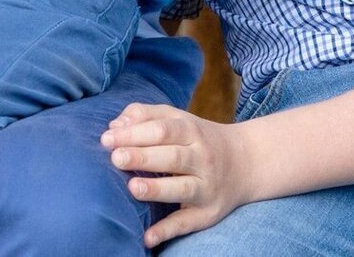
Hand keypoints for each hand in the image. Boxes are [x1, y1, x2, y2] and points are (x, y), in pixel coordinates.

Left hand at [101, 103, 244, 245]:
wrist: (246, 162)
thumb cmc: (199, 139)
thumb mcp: (178, 118)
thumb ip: (146, 116)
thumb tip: (115, 126)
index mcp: (192, 131)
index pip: (163, 130)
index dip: (134, 133)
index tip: (107, 138)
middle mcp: (202, 159)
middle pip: (173, 156)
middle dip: (143, 157)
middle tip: (116, 158)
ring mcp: (207, 187)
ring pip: (183, 188)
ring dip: (157, 189)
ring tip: (133, 188)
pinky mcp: (207, 214)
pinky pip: (187, 223)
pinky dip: (167, 231)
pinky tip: (147, 237)